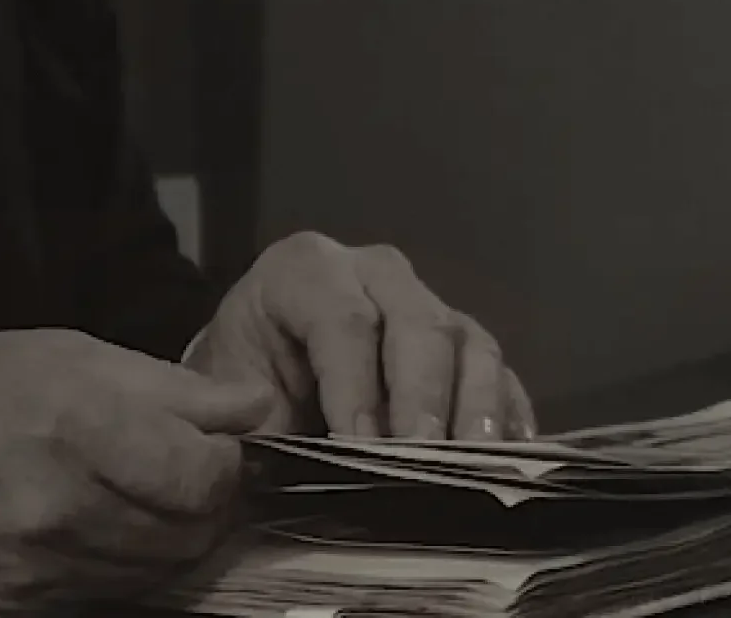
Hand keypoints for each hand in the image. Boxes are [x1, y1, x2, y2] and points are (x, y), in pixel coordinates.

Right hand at [0, 327, 284, 617]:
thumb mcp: (70, 355)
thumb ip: (173, 389)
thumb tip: (257, 408)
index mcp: (78, 428)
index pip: (206, 481)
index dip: (226, 466)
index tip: (213, 450)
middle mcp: (57, 509)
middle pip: (188, 537)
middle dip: (202, 508)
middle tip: (180, 478)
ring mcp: (30, 572)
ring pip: (151, 577)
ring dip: (162, 544)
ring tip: (134, 502)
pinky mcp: (7, 612)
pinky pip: (98, 603)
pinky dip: (112, 573)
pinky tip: (92, 535)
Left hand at [185, 231, 535, 440]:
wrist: (256, 378)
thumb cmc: (239, 385)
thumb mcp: (222, 393)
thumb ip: (245, 416)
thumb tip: (277, 449)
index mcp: (305, 270)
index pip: (342, 320)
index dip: (354, 385)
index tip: (357, 447)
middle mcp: (375, 273)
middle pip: (419, 323)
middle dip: (423, 394)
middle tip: (422, 458)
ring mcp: (427, 304)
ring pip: (469, 341)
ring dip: (476, 404)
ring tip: (474, 460)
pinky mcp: (462, 346)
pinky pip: (500, 373)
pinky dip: (507, 416)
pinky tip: (508, 459)